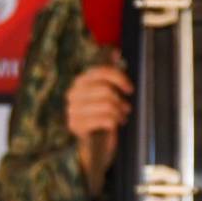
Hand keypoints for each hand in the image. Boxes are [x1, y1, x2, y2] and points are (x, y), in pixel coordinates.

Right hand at [66, 65, 131, 190]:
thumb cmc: (102, 119)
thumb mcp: (106, 95)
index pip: (100, 72)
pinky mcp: (77, 126)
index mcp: (78, 84)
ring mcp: (72, 112)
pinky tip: (115, 126)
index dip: (119, 78)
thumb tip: (115, 51)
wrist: (93, 148)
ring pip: (107, 104)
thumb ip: (108, 75)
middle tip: (125, 108)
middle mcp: (72, 96)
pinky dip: (114, 122)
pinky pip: (105, 118)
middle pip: (105, 89)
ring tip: (120, 118)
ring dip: (118, 112)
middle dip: (120, 100)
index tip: (129, 89)